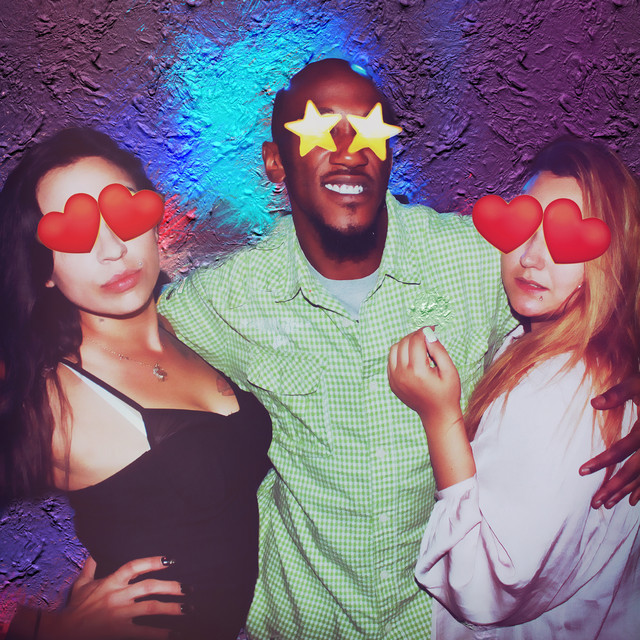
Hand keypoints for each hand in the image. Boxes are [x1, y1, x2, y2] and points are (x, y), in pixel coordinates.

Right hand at [42, 555, 183, 639]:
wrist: (61, 632)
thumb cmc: (74, 608)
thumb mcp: (82, 585)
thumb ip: (90, 568)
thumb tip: (92, 553)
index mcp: (111, 582)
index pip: (135, 566)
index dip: (153, 561)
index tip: (171, 559)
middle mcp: (118, 596)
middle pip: (149, 587)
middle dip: (171, 587)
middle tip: (189, 589)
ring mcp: (119, 614)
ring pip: (151, 608)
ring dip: (172, 609)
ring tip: (188, 609)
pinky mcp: (118, 632)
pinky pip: (143, 632)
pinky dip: (160, 633)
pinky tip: (175, 634)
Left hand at [388, 327, 460, 424]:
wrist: (437, 415)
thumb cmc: (447, 393)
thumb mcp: (449, 370)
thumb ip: (438, 350)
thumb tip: (428, 334)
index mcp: (417, 372)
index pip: (415, 341)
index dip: (424, 331)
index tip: (431, 329)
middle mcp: (402, 375)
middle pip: (404, 342)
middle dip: (415, 336)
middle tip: (427, 337)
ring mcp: (394, 379)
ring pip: (394, 349)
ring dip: (406, 343)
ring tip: (419, 346)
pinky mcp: (392, 382)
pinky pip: (391, 360)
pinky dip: (400, 353)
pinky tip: (412, 357)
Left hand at [580, 375, 639, 508]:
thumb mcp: (637, 384)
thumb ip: (617, 393)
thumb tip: (593, 403)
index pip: (622, 450)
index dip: (602, 462)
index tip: (581, 472)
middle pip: (634, 471)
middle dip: (614, 488)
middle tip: (595, 503)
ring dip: (626, 492)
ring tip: (607, 505)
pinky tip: (632, 501)